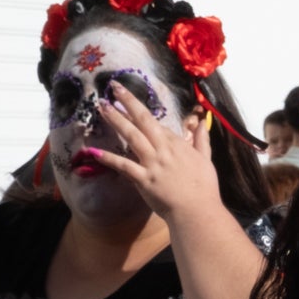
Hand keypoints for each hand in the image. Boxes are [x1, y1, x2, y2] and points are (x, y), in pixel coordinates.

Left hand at [81, 83, 221, 224]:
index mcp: (177, 144)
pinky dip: (108, 158)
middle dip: (128, 102)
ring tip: (102, 107)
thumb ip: (202, 140)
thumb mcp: (206, 159)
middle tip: (114, 87)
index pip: (157, 124)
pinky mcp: (143, 179)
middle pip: (143, 120)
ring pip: (131, 136)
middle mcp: (163, 149)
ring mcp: (152, 163)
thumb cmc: (204, 188)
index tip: (128, 102)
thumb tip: (202, 123)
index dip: (142, 113)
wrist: (197, 211)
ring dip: (116, 120)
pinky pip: (123, 166)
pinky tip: (93, 151)